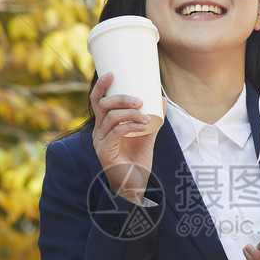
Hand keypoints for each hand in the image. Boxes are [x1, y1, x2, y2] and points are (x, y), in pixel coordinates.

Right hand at [91, 73, 166, 202]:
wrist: (136, 185)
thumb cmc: (138, 160)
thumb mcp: (147, 134)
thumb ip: (154, 117)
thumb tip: (162, 97)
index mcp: (104, 124)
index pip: (97, 100)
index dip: (101, 86)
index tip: (112, 74)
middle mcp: (98, 131)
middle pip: (102, 105)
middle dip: (121, 98)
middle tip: (140, 100)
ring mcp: (99, 142)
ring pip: (110, 117)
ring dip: (130, 113)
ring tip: (146, 116)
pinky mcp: (104, 152)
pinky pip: (115, 133)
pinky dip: (130, 126)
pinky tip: (143, 125)